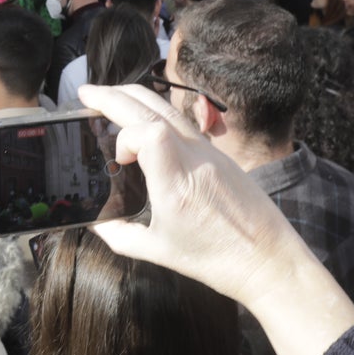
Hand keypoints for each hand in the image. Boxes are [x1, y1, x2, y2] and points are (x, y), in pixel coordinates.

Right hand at [77, 84, 292, 304]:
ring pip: (168, 107)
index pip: (148, 132)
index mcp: (177, 186)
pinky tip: (142, 119)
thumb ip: (119, 235)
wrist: (268, 259)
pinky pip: (182, 121)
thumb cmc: (217, 260)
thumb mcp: (158, 252)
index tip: (119, 160)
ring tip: (108, 95)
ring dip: (134, 96)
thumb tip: (95, 223)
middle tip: (85, 94)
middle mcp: (195, 160)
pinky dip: (155, 112)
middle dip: (112, 96)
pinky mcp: (217, 154)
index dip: (124, 137)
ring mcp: (209, 152)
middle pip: (151, 108)